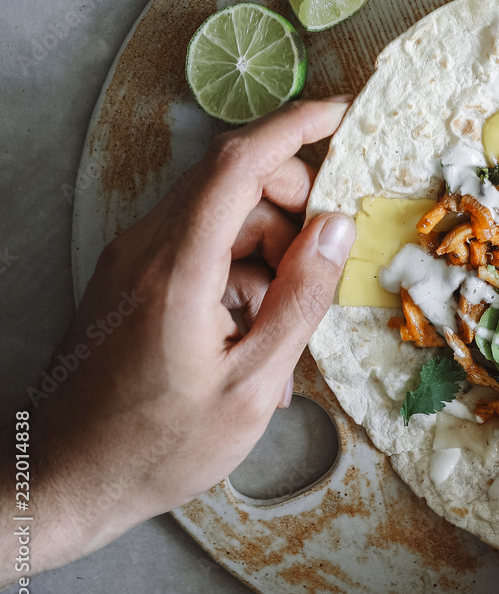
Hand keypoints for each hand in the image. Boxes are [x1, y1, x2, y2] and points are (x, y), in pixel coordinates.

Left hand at [1, 99, 355, 585]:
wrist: (61, 479)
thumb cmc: (158, 445)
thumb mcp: (251, 385)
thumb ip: (300, 300)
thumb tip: (337, 229)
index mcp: (178, 266)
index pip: (239, 162)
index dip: (295, 127)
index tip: (343, 114)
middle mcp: (148, 245)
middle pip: (234, 181)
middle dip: (292, 202)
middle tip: (325, 259)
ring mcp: (134, 258)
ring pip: (221, 213)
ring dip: (268, 245)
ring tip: (285, 321)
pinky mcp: (131, 276)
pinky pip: (200, 244)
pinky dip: (239, 268)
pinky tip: (252, 329)